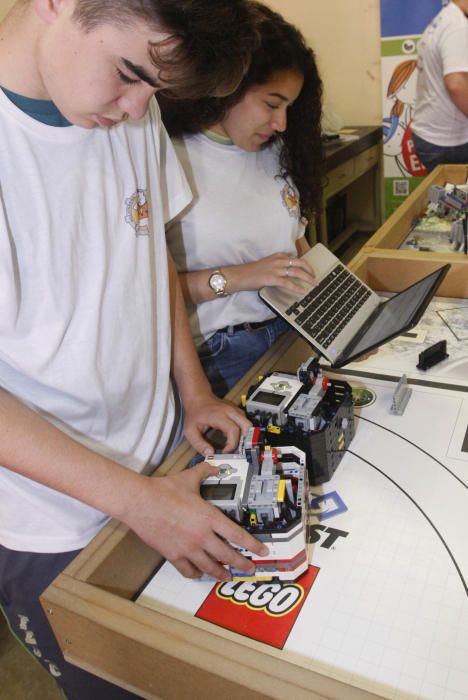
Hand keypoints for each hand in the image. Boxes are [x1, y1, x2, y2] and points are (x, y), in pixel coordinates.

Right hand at [123, 462, 268, 579]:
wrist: (140, 502)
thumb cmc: (164, 490)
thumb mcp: (189, 478)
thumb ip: (205, 472)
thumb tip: (214, 465)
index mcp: (209, 517)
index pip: (237, 535)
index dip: (252, 546)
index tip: (261, 552)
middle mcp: (201, 536)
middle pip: (227, 556)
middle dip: (241, 564)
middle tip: (249, 569)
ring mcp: (187, 548)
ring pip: (210, 567)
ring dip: (221, 573)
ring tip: (228, 577)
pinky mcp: (173, 555)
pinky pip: (188, 570)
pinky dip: (196, 574)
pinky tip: (200, 574)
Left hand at [183, 393, 251, 455]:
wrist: (198, 398)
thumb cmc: (195, 414)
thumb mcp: (190, 431)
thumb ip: (199, 444)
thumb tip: (210, 453)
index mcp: (219, 415)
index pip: (233, 430)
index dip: (232, 444)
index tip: (224, 452)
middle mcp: (230, 411)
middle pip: (246, 426)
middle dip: (244, 440)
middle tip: (235, 450)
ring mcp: (235, 410)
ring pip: (248, 424)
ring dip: (244, 436)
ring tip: (234, 445)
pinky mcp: (237, 411)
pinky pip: (245, 422)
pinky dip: (243, 431)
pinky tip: (234, 438)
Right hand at [233, 252, 315, 294]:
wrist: (240, 275)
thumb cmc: (252, 272)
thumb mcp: (268, 265)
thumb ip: (278, 267)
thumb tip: (289, 275)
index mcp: (278, 256)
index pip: (296, 258)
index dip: (305, 265)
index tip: (311, 270)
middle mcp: (278, 261)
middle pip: (300, 263)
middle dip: (310, 270)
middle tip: (315, 277)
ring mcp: (275, 269)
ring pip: (296, 272)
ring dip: (307, 278)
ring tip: (314, 283)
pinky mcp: (272, 278)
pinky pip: (288, 283)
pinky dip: (296, 287)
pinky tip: (302, 291)